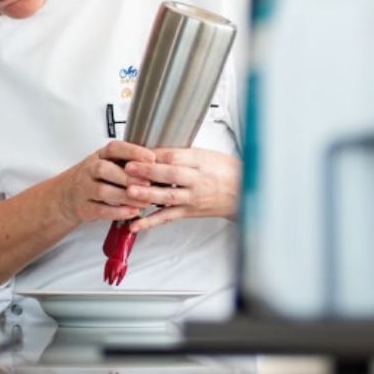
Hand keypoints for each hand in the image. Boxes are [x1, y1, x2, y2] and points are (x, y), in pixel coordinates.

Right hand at [55, 141, 155, 225]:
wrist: (67, 195)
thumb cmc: (96, 177)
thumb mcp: (109, 163)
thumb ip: (129, 163)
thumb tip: (160, 163)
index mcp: (99, 155)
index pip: (114, 148)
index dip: (133, 152)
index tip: (151, 158)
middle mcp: (89, 169)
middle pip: (105, 169)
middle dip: (128, 177)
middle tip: (149, 183)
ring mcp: (84, 188)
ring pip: (103, 191)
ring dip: (125, 197)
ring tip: (144, 201)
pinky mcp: (84, 207)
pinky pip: (100, 210)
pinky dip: (117, 212)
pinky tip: (132, 212)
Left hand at [122, 148, 240, 232]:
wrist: (244, 192)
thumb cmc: (225, 170)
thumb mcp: (207, 155)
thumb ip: (183, 153)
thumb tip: (156, 150)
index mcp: (201, 161)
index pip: (176, 156)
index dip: (156, 154)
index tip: (138, 151)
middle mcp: (197, 180)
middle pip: (171, 174)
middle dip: (148, 171)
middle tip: (129, 168)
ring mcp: (193, 198)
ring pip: (168, 196)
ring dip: (147, 195)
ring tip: (130, 192)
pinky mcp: (189, 212)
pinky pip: (168, 217)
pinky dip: (150, 222)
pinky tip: (135, 224)